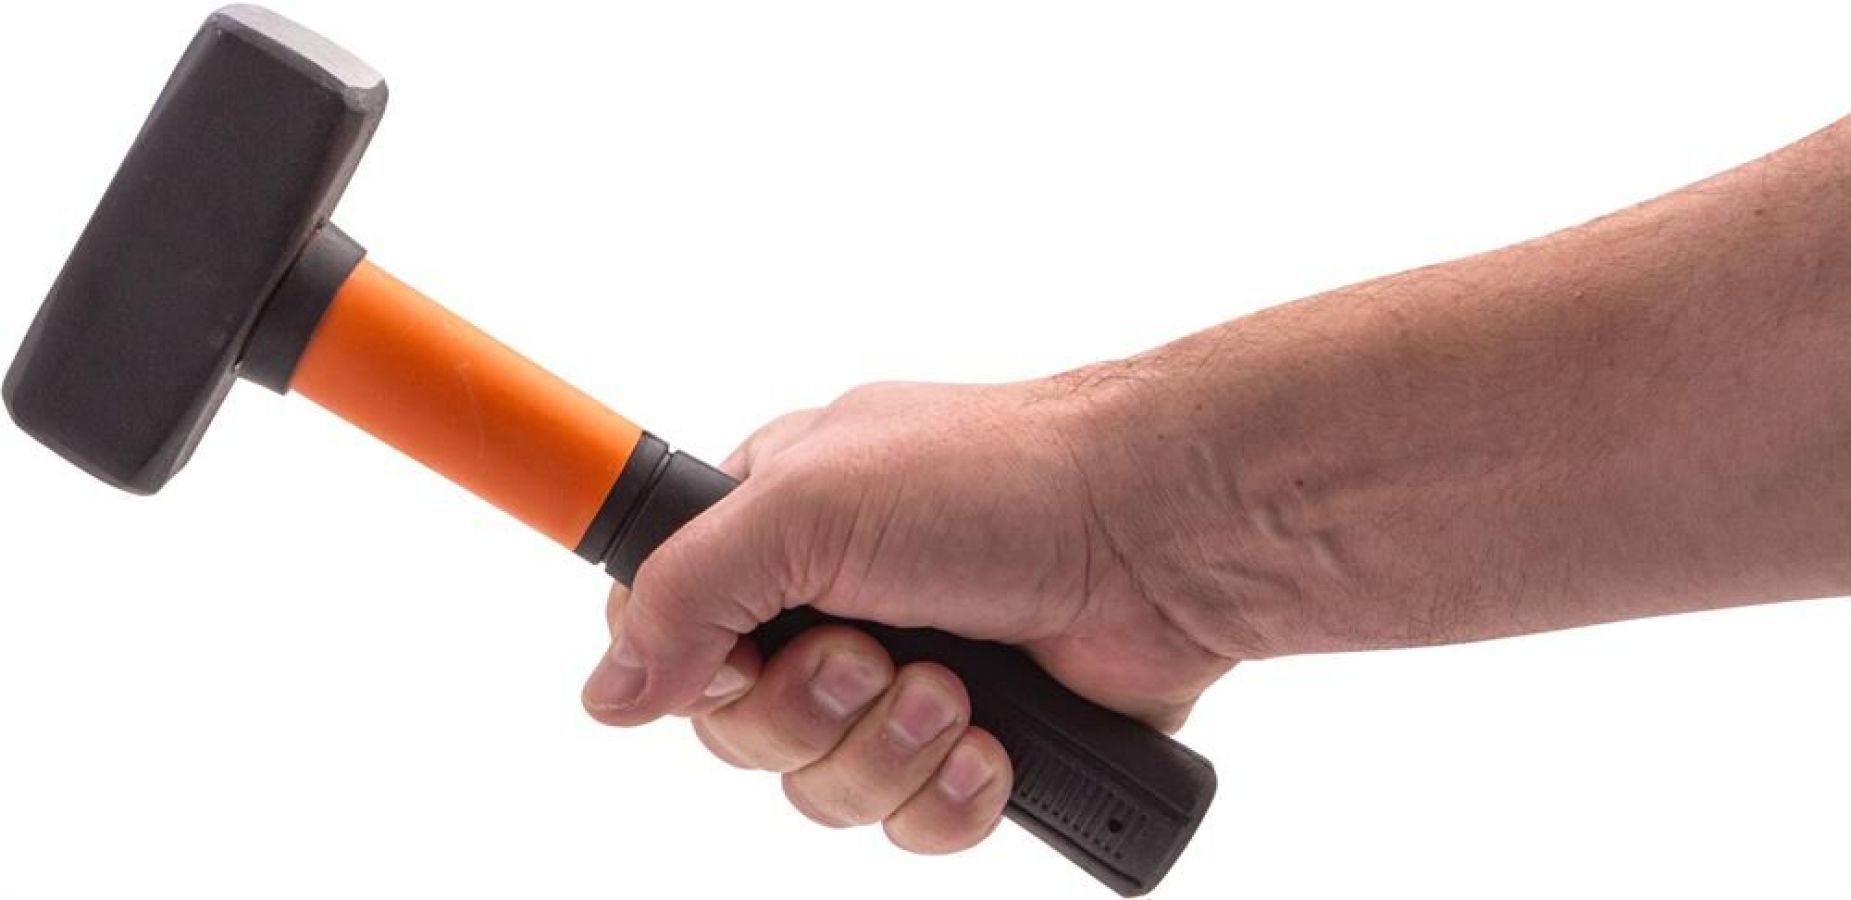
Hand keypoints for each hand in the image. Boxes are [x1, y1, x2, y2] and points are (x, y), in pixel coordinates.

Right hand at [581, 379, 1236, 852]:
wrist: (1162, 535)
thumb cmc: (999, 481)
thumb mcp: (807, 506)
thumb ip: (684, 591)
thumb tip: (607, 693)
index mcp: (775, 526)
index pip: (666, 625)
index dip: (688, 666)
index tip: (736, 660)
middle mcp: (831, 605)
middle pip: (739, 730)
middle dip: (808, 714)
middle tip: (873, 656)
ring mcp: (905, 679)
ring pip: (823, 789)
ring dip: (886, 753)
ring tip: (955, 692)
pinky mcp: (975, 744)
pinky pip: (912, 824)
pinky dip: (951, 796)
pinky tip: (996, 745)